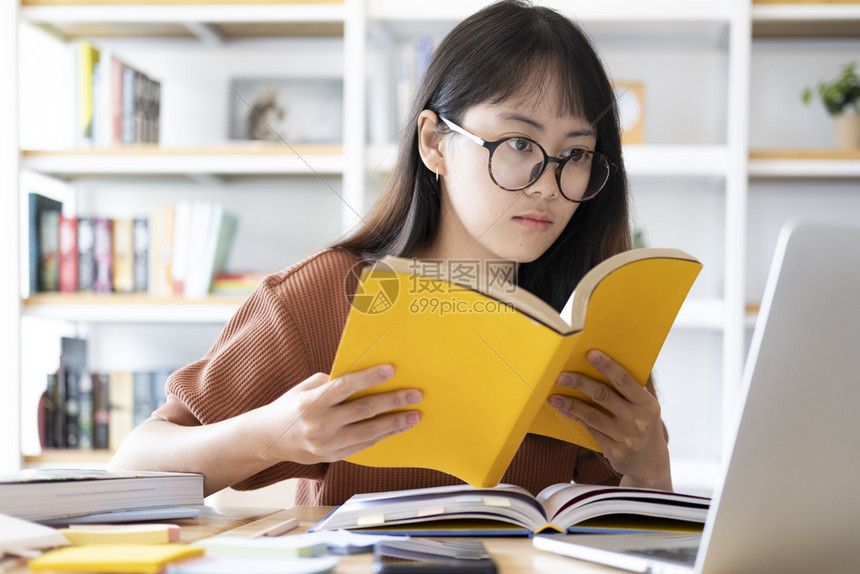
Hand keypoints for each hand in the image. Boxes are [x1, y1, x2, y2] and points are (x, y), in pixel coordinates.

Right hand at [258, 365, 421, 465]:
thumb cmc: (292, 406)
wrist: (269, 439)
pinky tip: (397, 428)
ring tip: (414, 415)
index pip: (345, 386)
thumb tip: (367, 378)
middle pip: (362, 411)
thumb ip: (333, 382)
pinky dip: (382, 436)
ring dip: (395, 424)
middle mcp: (319, 424)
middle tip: (415, 394)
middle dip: (392, 401)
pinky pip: (363, 446)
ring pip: (368, 433)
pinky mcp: (332, 457)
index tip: (392, 370)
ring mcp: (326, 444)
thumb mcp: (306, 388)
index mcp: (311, 401)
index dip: (369, 377)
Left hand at [548, 350, 671, 490]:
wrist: (650, 463)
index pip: (625, 380)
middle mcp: (638, 420)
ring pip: (592, 415)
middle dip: (579, 383)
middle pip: (603, 396)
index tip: (590, 354)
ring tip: (554, 396)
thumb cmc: (642, 424)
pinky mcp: (614, 451)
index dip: (607, 366)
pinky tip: (563, 410)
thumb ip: (629, 390)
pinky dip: (575, 418)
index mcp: (648, 404)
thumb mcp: (644, 407)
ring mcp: (626, 437)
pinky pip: (590, 429)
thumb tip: (598, 364)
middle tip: (560, 375)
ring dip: (570, 404)